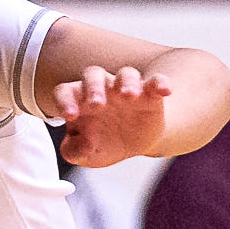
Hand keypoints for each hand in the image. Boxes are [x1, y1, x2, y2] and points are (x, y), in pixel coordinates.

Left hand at [55, 65, 172, 167]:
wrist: (133, 145)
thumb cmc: (101, 144)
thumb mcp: (85, 154)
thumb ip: (75, 151)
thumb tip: (82, 145)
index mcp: (79, 101)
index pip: (65, 91)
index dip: (65, 101)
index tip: (69, 116)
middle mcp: (101, 89)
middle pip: (93, 75)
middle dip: (94, 88)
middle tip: (98, 105)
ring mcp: (125, 89)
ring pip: (125, 74)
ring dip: (127, 82)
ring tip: (130, 96)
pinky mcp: (150, 94)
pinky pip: (156, 81)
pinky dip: (160, 83)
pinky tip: (165, 91)